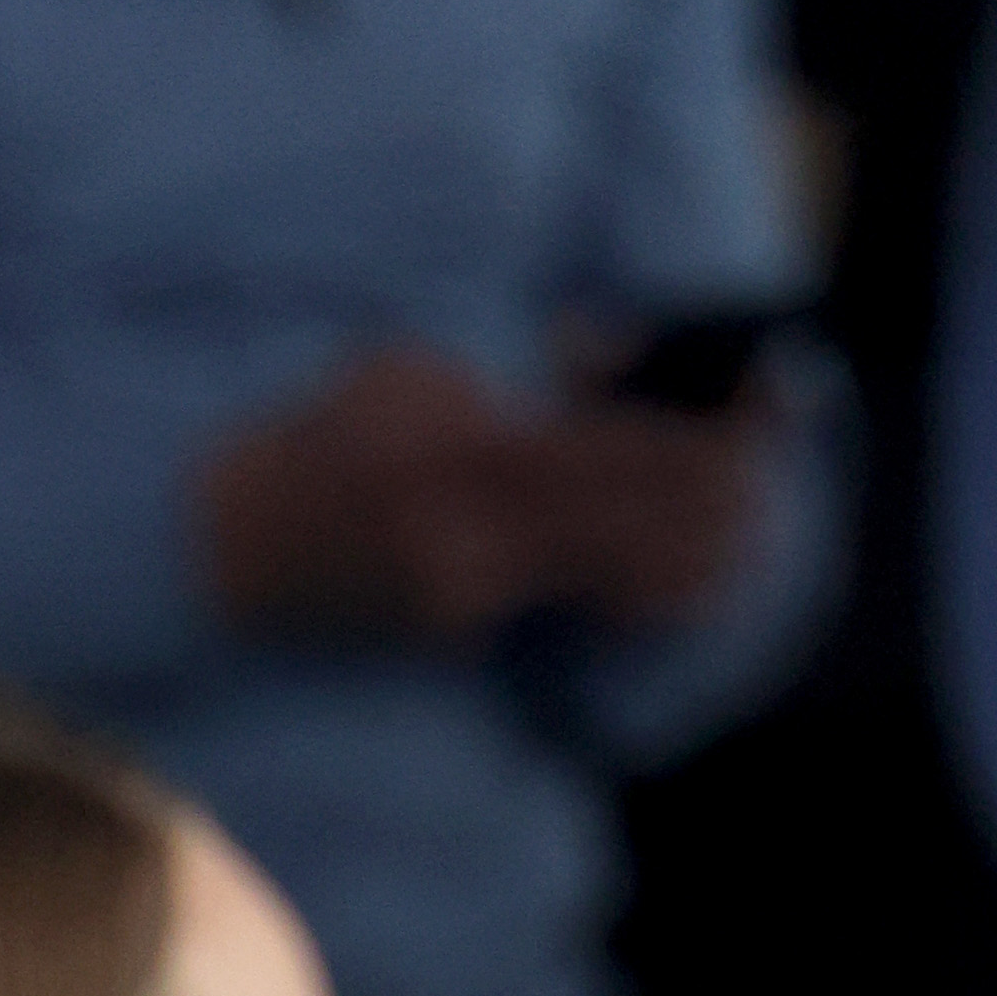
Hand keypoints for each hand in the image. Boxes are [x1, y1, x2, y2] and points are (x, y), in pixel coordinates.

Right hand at [201, 345, 764, 645]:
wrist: (227, 544)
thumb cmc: (321, 439)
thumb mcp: (410, 371)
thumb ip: (514, 375)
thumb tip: (610, 360)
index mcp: (468, 449)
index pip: (609, 447)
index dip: (691, 446)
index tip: (755, 435)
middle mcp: (473, 531)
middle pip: (620, 522)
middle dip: (700, 510)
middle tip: (768, 499)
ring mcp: (462, 594)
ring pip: (599, 579)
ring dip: (678, 567)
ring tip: (745, 555)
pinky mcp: (448, 635)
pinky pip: (549, 607)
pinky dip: (617, 597)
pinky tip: (673, 593)